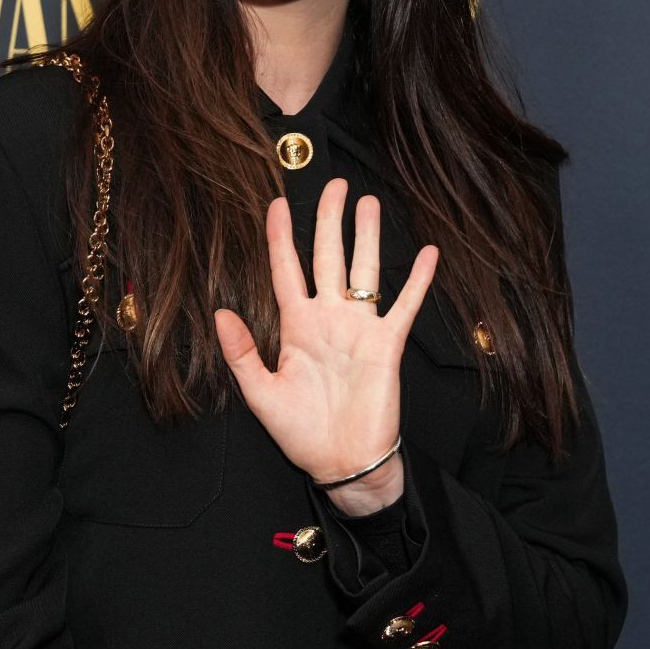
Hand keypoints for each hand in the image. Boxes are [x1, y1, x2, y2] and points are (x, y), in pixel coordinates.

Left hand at [213, 177, 439, 513]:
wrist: (342, 464)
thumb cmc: (301, 433)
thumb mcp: (259, 393)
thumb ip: (241, 352)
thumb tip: (221, 312)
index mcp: (296, 326)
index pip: (286, 270)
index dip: (281, 237)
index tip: (277, 204)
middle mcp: (328, 319)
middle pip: (328, 257)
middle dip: (329, 220)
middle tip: (333, 184)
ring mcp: (359, 329)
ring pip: (364, 271)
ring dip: (367, 237)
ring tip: (368, 203)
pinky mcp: (387, 345)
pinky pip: (404, 305)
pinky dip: (417, 280)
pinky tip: (428, 254)